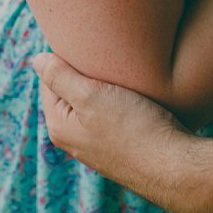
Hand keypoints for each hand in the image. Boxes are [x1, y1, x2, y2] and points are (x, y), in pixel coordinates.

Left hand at [32, 52, 194, 210]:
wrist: (175, 167)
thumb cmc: (133, 128)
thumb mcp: (90, 95)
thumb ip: (60, 76)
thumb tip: (37, 59)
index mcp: (59, 126)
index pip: (50, 79)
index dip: (67, 58)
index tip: (88, 44)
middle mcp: (74, 139)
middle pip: (71, 91)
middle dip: (86, 73)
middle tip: (107, 55)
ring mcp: (99, 146)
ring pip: (94, 103)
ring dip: (105, 87)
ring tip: (123, 73)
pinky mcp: (121, 148)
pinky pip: (112, 116)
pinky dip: (119, 101)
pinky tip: (135, 95)